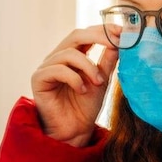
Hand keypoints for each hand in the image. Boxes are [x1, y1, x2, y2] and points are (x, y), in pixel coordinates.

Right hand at [31, 25, 116, 146]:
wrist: (74, 131)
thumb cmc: (85, 107)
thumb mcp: (102, 80)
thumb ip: (107, 60)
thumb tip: (119, 40)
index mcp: (72, 55)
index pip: (86, 34)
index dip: (103, 30)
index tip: (122, 31)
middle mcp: (57, 57)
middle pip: (75, 35)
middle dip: (98, 37)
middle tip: (115, 44)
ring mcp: (47, 67)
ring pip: (68, 53)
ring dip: (88, 66)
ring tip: (98, 82)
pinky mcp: (39, 79)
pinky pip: (58, 69)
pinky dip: (74, 78)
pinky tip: (82, 90)